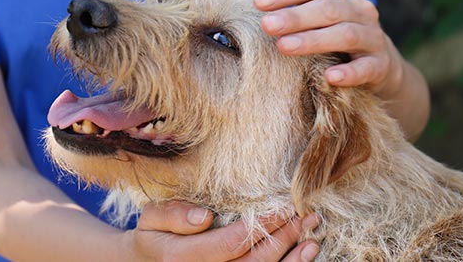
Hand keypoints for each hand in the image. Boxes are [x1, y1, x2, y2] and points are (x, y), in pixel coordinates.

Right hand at [125, 201, 320, 261]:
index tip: (285, 206)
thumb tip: (203, 217)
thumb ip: (173, 215)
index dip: (262, 226)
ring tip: (312, 240)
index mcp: (181, 258)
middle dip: (283, 239)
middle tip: (307, 217)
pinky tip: (302, 257)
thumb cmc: (153, 236)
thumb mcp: (151, 218)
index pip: (231, 243)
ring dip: (290, 260)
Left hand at [254, 0, 403, 95]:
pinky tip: (329, 76)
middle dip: (295, 16)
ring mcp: (373, 37)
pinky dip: (348, 72)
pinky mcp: (380, 65)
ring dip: (313, 40)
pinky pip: (365, 68)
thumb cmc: (338, 28)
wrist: (380, 62)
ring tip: (284, 47)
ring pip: (345, 35)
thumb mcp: (322, 4)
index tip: (258, 1)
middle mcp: (361, 9)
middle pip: (327, 9)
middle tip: (266, 25)